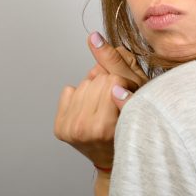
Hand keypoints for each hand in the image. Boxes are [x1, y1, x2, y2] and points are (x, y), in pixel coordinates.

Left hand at [54, 32, 148, 168]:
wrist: (113, 158)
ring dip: (94, 90)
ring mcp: (69, 130)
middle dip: (107, 86)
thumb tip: (92, 37)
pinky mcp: (59, 129)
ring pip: (83, 83)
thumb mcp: (136, 94)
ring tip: (103, 107)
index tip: (127, 97)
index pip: (112, 80)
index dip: (123, 83)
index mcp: (103, 126)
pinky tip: (90, 109)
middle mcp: (82, 130)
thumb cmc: (132, 125)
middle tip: (114, 104)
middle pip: (96, 80)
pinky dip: (80, 95)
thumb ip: (116, 64)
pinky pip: (69, 90)